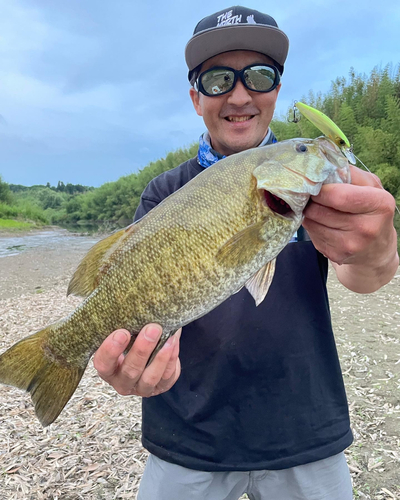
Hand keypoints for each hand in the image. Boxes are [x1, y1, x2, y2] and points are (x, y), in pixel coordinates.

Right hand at [93, 324, 180, 396]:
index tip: (122, 332)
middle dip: (142, 350)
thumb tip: (136, 304)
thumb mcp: (124, 333)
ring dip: (160, 357)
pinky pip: (167, 377)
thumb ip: (125, 325)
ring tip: (169, 337)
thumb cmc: (131, 338)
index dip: (111, 350)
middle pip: (130, 371)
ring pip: (150, 378)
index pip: (104, 364)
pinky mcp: (160, 387)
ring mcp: (142, 388)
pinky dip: (171, 360)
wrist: (149, 350)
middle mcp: (122, 382)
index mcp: (108, 369)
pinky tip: (173, 343)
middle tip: (152, 329)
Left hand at [303, 165, 398, 291]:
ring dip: (309, 213)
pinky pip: (312, 235)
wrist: (376, 250)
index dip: (320, 189)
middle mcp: (366, 228)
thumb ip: (350, 173)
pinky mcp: (337, 255)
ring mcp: (350, 245)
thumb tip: (323, 164)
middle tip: (311, 196)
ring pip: (312, 222)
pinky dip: (312, 226)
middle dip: (311, 200)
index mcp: (379, 204)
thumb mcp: (370, 187)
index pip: (338, 196)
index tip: (315, 185)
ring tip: (318, 208)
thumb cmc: (372, 211)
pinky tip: (322, 223)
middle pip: (319, 210)